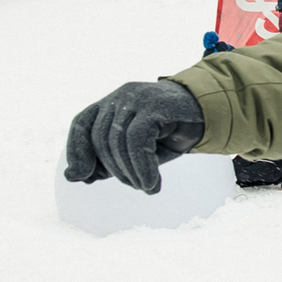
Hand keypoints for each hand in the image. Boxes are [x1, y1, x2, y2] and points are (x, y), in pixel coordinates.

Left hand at [64, 81, 206, 193]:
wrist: (208, 114)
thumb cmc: (169, 132)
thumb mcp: (136, 150)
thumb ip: (108, 160)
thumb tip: (74, 176)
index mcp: (111, 103)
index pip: (81, 124)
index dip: (77, 151)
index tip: (80, 177)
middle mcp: (121, 96)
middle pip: (100, 136)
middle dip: (112, 169)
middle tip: (132, 185)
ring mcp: (137, 98)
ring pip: (118, 140)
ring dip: (129, 171)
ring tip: (143, 186)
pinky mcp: (154, 105)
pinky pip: (138, 140)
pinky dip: (142, 167)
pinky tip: (152, 183)